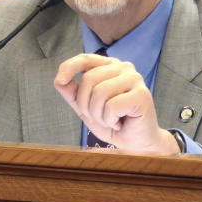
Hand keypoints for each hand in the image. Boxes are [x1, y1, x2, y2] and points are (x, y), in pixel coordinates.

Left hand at [53, 53, 178, 154]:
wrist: (135, 142)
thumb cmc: (112, 121)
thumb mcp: (85, 107)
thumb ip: (72, 93)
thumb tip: (58, 80)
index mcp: (109, 66)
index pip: (85, 58)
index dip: (69, 67)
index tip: (60, 81)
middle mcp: (123, 68)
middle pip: (89, 78)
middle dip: (85, 104)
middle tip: (98, 117)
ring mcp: (135, 79)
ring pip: (100, 92)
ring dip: (98, 114)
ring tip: (110, 120)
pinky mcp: (142, 95)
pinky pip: (112, 106)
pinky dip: (110, 120)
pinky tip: (120, 123)